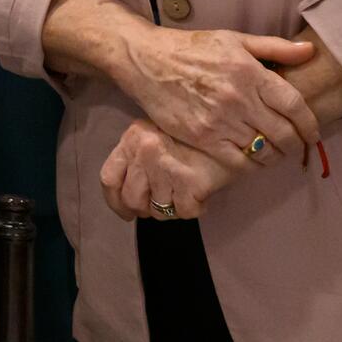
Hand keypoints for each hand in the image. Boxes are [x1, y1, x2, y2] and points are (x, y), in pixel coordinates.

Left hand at [99, 119, 244, 220]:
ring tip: (184, 196)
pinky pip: (183, 212)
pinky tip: (201, 196)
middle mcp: (145, 152)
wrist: (233, 128)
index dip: (115, 201)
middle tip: (163, 206)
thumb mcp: (155, 133)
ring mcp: (166, 168)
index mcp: (132, 138)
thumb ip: (138, 157)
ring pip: (158, 210)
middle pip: (131, 199)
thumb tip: (128, 193)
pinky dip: (194, 209)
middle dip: (145, 210)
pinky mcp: (189, 182)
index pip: (108, 178)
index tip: (126, 212)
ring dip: (171, 209)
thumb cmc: (191, 133)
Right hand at [120, 25, 319, 161]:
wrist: (148, 61)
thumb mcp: (234, 40)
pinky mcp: (202, 137)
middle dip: (296, 145)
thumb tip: (309, 51)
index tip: (313, 133)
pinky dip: (251, 164)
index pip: (293, 104)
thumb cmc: (193, 48)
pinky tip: (252, 159)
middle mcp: (238, 98)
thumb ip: (274, 47)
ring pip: (262, 149)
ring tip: (276, 153)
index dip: (309, 123)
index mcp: (249, 72)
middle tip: (298, 147)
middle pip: (282, 133)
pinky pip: (237, 161)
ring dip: (275, 155)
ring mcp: (220, 121)